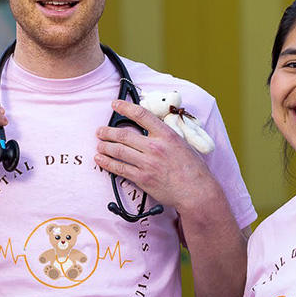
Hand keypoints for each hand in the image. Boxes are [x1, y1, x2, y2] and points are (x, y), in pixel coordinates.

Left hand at [94, 99, 219, 213]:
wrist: (196, 192)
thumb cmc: (192, 169)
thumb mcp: (183, 144)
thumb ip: (166, 135)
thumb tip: (152, 127)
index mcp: (166, 135)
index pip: (141, 115)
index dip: (125, 107)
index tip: (115, 104)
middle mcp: (155, 147)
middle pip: (124, 134)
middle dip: (107, 131)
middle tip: (100, 131)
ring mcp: (147, 163)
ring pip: (118, 151)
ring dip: (104, 146)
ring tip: (99, 145)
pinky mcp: (142, 179)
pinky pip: (120, 169)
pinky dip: (107, 163)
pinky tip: (100, 160)